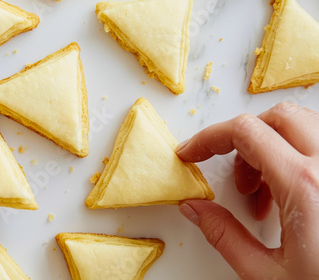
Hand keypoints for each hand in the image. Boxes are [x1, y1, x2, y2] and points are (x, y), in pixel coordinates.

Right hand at [176, 102, 318, 278]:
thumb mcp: (267, 274)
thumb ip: (224, 235)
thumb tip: (195, 209)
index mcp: (305, 186)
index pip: (245, 132)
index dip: (209, 138)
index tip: (192, 153)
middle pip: (277, 117)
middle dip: (243, 139)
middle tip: (234, 178)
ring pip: (304, 128)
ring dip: (272, 149)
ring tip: (264, 195)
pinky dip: (296, 159)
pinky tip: (290, 197)